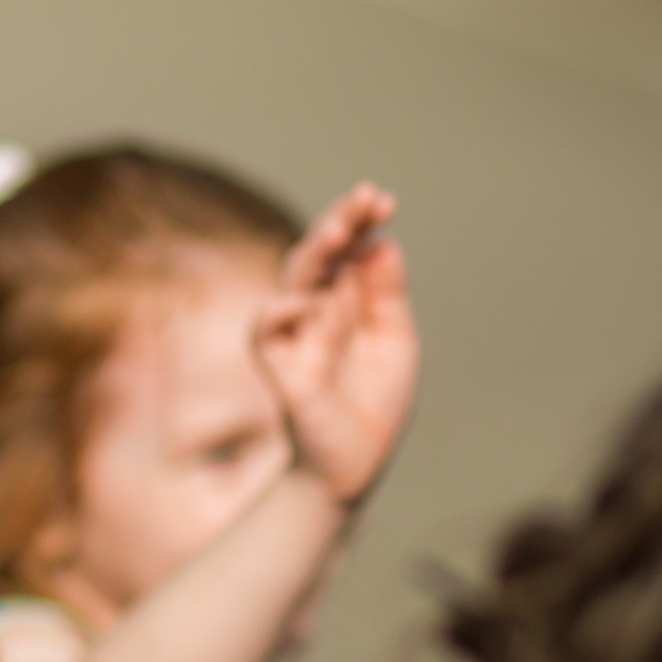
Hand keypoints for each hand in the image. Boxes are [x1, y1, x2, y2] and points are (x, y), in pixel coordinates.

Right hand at [252, 184, 418, 504]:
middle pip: (321, 255)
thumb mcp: (394, 342)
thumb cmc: (372, 403)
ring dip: (315, 251)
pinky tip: (311, 300)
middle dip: (341, 223)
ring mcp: (295, 334)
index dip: (361, 222)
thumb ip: (386, 296)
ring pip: (294, 280)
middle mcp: (316, 309)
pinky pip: (267, 327)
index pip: (348, 250)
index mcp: (346, 300)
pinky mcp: (279, 365)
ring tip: (340, 228)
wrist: (354, 465)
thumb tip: (382, 244)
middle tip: (367, 197)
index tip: (384, 201)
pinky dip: (284, 309)